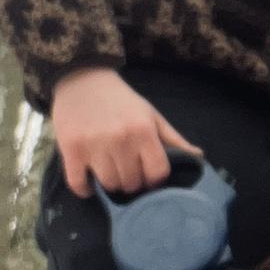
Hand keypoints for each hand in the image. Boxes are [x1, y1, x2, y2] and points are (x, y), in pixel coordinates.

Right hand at [50, 67, 200, 196]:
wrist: (82, 79)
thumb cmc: (121, 101)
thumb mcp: (151, 115)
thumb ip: (174, 139)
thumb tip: (199, 157)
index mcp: (143, 131)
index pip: (157, 173)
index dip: (155, 179)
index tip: (148, 175)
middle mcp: (120, 140)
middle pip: (132, 183)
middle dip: (133, 181)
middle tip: (127, 170)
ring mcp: (94, 146)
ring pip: (109, 185)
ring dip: (111, 183)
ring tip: (110, 170)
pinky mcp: (71, 150)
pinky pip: (79, 184)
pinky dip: (85, 189)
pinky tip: (90, 181)